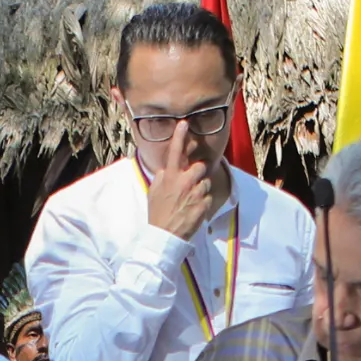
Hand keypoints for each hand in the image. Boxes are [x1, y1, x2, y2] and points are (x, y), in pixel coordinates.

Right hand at [143, 122, 218, 241]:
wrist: (165, 235)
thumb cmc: (157, 213)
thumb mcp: (153, 191)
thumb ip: (162, 177)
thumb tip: (168, 169)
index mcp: (170, 177)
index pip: (176, 151)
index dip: (179, 136)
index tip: (184, 124)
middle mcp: (185, 182)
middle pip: (200, 166)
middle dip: (197, 172)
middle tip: (190, 181)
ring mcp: (196, 193)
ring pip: (205, 182)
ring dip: (200, 188)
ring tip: (189, 200)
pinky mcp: (204, 204)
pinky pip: (207, 197)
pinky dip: (202, 202)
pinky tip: (192, 209)